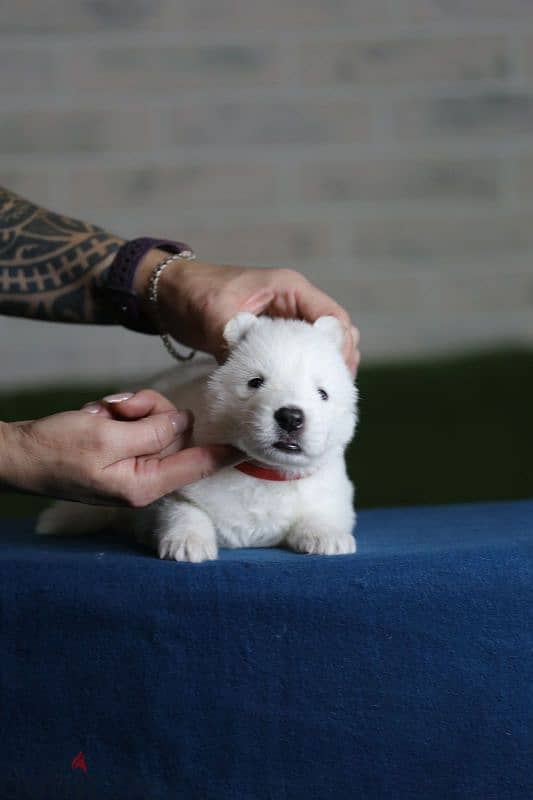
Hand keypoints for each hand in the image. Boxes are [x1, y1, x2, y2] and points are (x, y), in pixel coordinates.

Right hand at [0, 390, 241, 505]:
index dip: (227, 454)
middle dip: (152, 411)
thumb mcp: (106, 436)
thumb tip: (184, 421)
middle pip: (177, 432)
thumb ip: (151, 429)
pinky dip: (121, 412)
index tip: (254, 447)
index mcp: (146, 483)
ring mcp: (135, 462)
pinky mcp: (124, 449)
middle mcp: (146, 476)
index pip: (198, 465)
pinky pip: (139, 422)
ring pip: (159, 421)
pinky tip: (98, 415)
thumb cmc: (55, 451)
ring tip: (101, 413)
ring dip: (133, 409)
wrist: (19, 454)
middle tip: (119, 410)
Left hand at [135, 254, 360, 374]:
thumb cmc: (193, 293)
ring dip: (323, 369)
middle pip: (335, 333)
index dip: (340, 347)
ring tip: (321, 400)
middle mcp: (294, 303)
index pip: (333, 317)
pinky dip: (302, 372)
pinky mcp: (272, 338)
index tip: (335, 376)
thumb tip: (253, 377)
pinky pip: (298, 355)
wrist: (169, 295)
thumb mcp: (214, 314)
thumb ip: (235, 341)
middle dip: (338, 362)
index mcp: (289, 289)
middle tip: (333, 395)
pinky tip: (298, 395)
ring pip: (319, 346)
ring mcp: (285, 321)